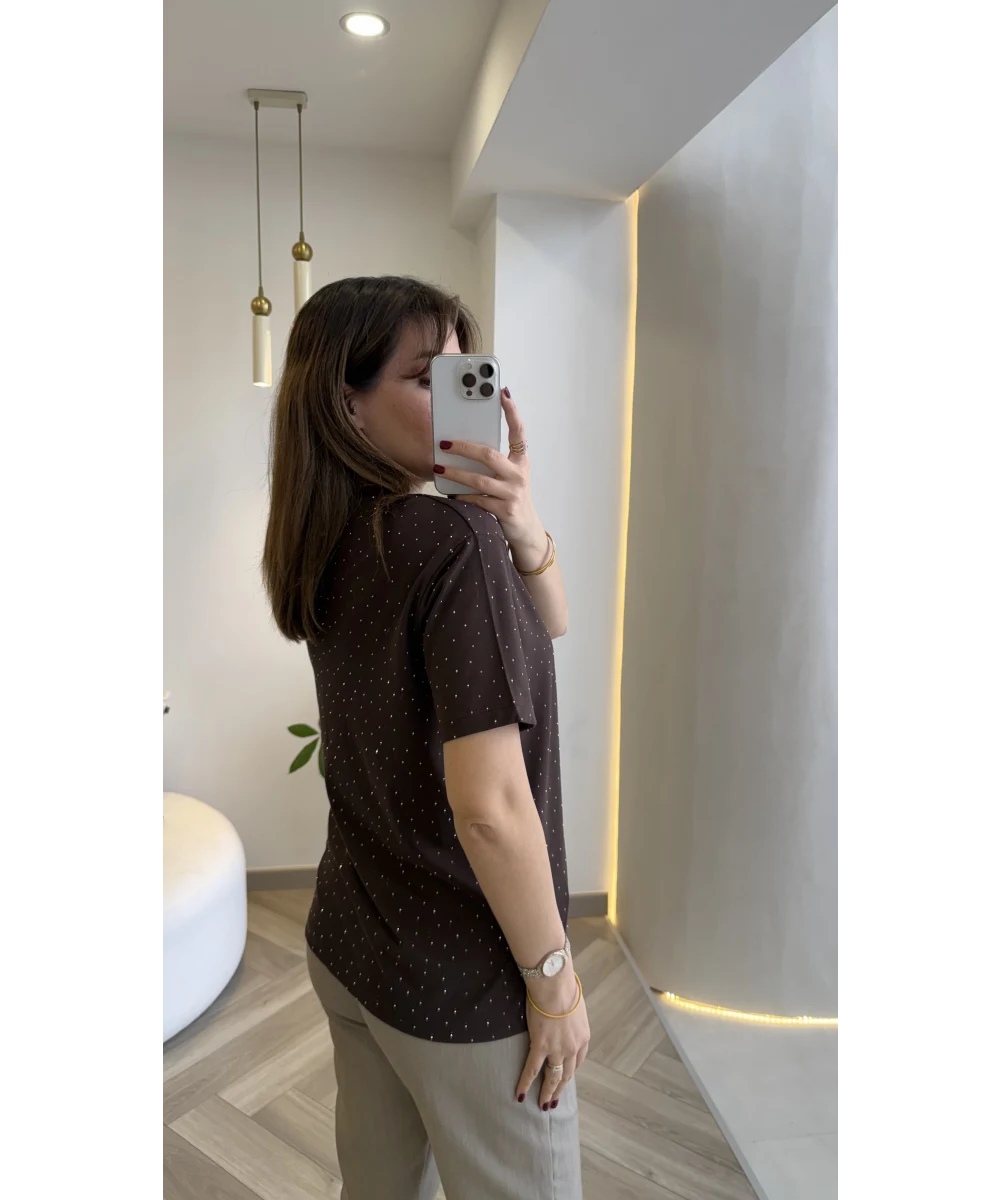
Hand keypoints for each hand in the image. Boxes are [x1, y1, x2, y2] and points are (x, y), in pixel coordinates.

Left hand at [433, 387, 546, 562]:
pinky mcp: (504, 510)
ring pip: (478, 479)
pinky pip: (477, 500)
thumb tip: (461, 444)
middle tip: (444, 442)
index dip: (512, 411)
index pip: (518, 431)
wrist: (526, 530)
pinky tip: (450, 492)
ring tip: (438, 466)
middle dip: (463, 447)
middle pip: (489, 455)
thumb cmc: (512, 496)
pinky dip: (462, 496)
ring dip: (455, 473)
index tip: (503, 392)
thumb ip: (494, 461)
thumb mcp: (509, 475)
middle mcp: (519, 474)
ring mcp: (513, 493)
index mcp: (521, 460)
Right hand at [516, 971, 589, 1109]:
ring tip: (543, 1105)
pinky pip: (532, 1069)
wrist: (555, 985)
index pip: (578, 1060)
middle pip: (568, 1073)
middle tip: (554, 1101)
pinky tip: (520, 1094)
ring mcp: (557, 1049)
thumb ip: (571, 1016)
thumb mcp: (575, 1005)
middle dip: (560, 1088)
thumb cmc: (564, 988)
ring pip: (553, 1076)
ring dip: (548, 1092)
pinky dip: (525, 1083)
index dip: (571, 1070)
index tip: (565, 1077)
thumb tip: (565, 1013)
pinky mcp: (540, 1046)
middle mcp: (573, 1047)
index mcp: (583, 1037)